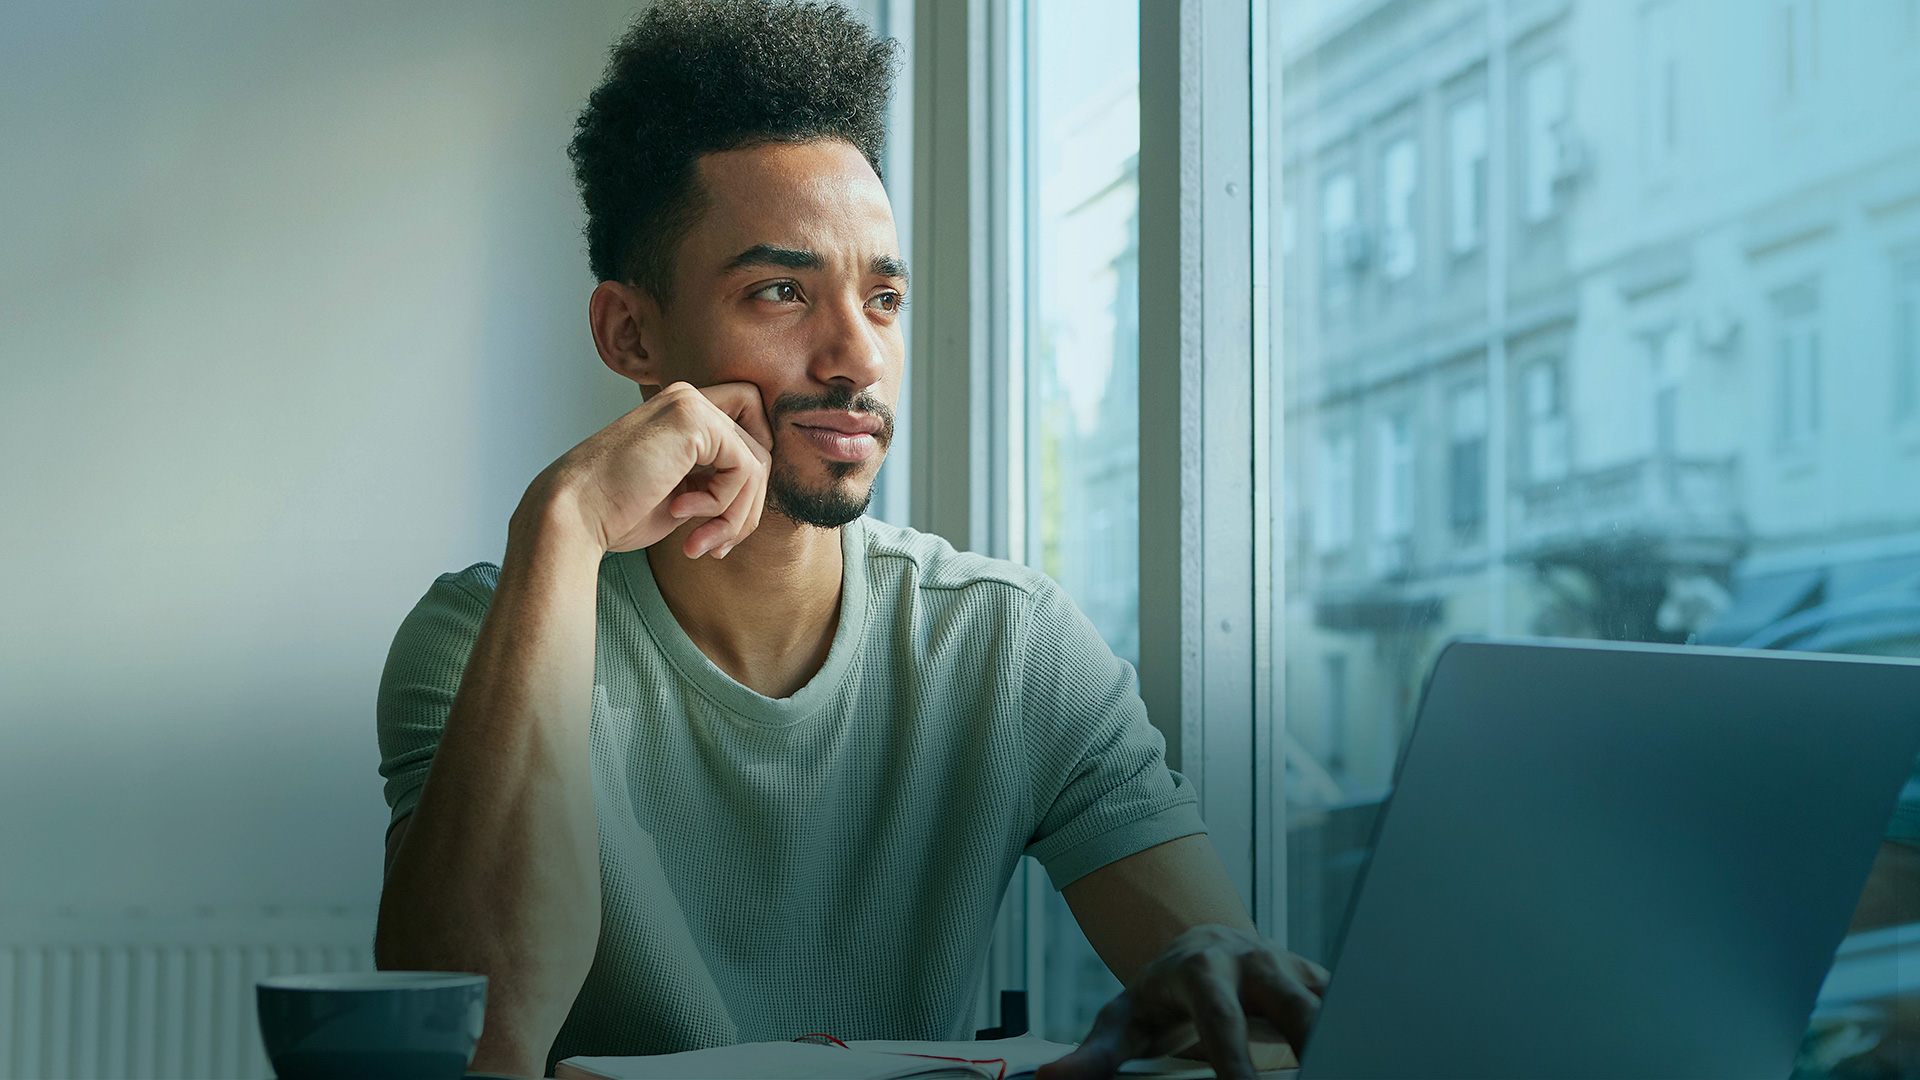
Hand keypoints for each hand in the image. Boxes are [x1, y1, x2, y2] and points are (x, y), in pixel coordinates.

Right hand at [532, 381, 773, 557]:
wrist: (575, 514)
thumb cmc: (618, 512)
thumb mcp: (681, 492)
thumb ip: (717, 481)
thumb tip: (761, 493)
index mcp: (682, 413)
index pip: (749, 436)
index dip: (748, 482)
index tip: (720, 524)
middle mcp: (688, 399)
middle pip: (761, 448)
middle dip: (749, 505)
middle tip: (717, 541)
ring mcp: (690, 404)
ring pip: (758, 461)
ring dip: (737, 515)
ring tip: (703, 540)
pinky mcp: (694, 420)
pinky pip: (746, 467)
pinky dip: (725, 504)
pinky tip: (683, 514)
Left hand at [1036, 925, 1327, 1079]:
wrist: (1201, 945)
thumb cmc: (1160, 994)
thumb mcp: (1122, 1019)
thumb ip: (1094, 1054)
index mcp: (1200, 968)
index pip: (1221, 1018)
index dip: (1234, 1058)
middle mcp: (1252, 960)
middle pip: (1292, 1002)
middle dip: (1311, 1041)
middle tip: (1317, 1073)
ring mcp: (1291, 967)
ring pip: (1330, 1001)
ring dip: (1342, 1037)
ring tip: (1348, 1063)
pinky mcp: (1318, 980)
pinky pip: (1348, 1008)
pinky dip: (1354, 1034)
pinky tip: (1358, 1056)